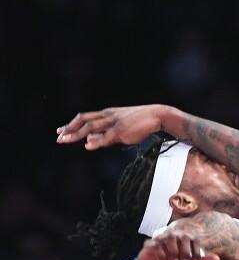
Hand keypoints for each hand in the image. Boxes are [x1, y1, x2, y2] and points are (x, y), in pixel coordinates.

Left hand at [56, 105, 170, 149]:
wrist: (157, 115)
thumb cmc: (140, 122)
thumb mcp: (120, 127)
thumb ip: (105, 134)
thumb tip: (90, 141)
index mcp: (107, 114)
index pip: (85, 117)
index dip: (71, 124)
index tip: (61, 130)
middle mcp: (108, 116)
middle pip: (84, 120)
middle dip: (70, 129)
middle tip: (59, 137)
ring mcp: (114, 122)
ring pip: (91, 126)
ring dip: (77, 133)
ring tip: (65, 140)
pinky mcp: (122, 130)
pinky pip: (107, 136)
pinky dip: (96, 140)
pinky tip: (88, 145)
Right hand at [135, 231, 218, 259]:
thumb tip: (217, 259)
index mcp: (185, 239)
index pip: (194, 241)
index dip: (196, 253)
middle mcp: (174, 236)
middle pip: (183, 238)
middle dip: (185, 253)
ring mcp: (162, 239)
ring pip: (170, 239)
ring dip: (174, 254)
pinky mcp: (150, 244)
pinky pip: (157, 246)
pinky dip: (163, 257)